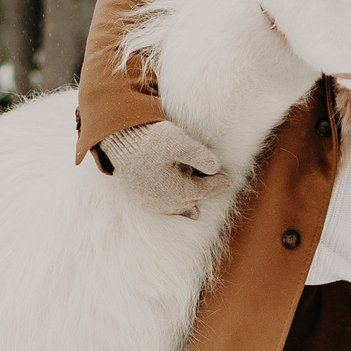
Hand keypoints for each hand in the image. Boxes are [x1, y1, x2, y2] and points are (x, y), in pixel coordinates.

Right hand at [98, 121, 230, 217]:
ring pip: (178, 208)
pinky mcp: (141, 201)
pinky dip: (170, 207)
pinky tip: (172, 205)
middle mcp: (168, 204)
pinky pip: (161, 209)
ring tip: (195, 208)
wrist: (122, 143)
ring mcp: (153, 205)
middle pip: (194, 200)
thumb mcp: (180, 142)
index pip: (208, 189)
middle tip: (213, 185)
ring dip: (187, 203)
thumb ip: (200, 155)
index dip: (220, 183)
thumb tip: (216, 168)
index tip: (228, 179)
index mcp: (182, 191)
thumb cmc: (152, 141)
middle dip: (203, 192)